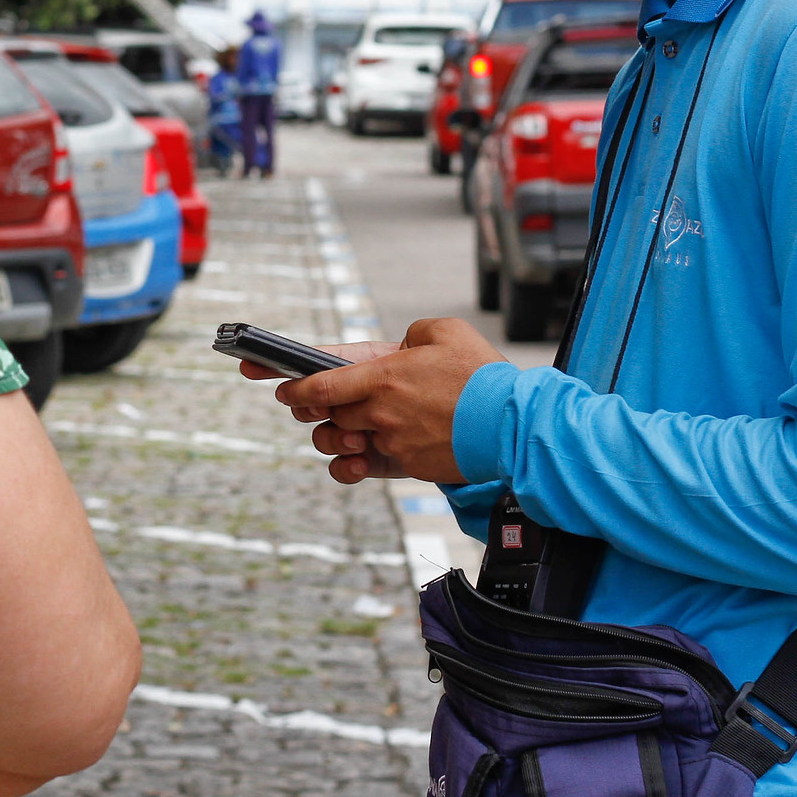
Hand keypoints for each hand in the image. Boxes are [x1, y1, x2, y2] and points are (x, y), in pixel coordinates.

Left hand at [268, 318, 505, 485]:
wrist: (515, 426)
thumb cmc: (482, 376)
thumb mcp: (446, 331)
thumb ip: (412, 334)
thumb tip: (399, 347)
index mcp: (383, 376)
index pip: (322, 384)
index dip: (295, 387)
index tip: (281, 387)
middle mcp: (381, 412)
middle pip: (330, 414)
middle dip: (318, 409)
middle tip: (316, 402)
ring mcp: (393, 442)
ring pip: (346, 440)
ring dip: (339, 434)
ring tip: (351, 426)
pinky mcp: (408, 465)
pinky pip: (371, 464)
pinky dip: (363, 460)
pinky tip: (365, 455)